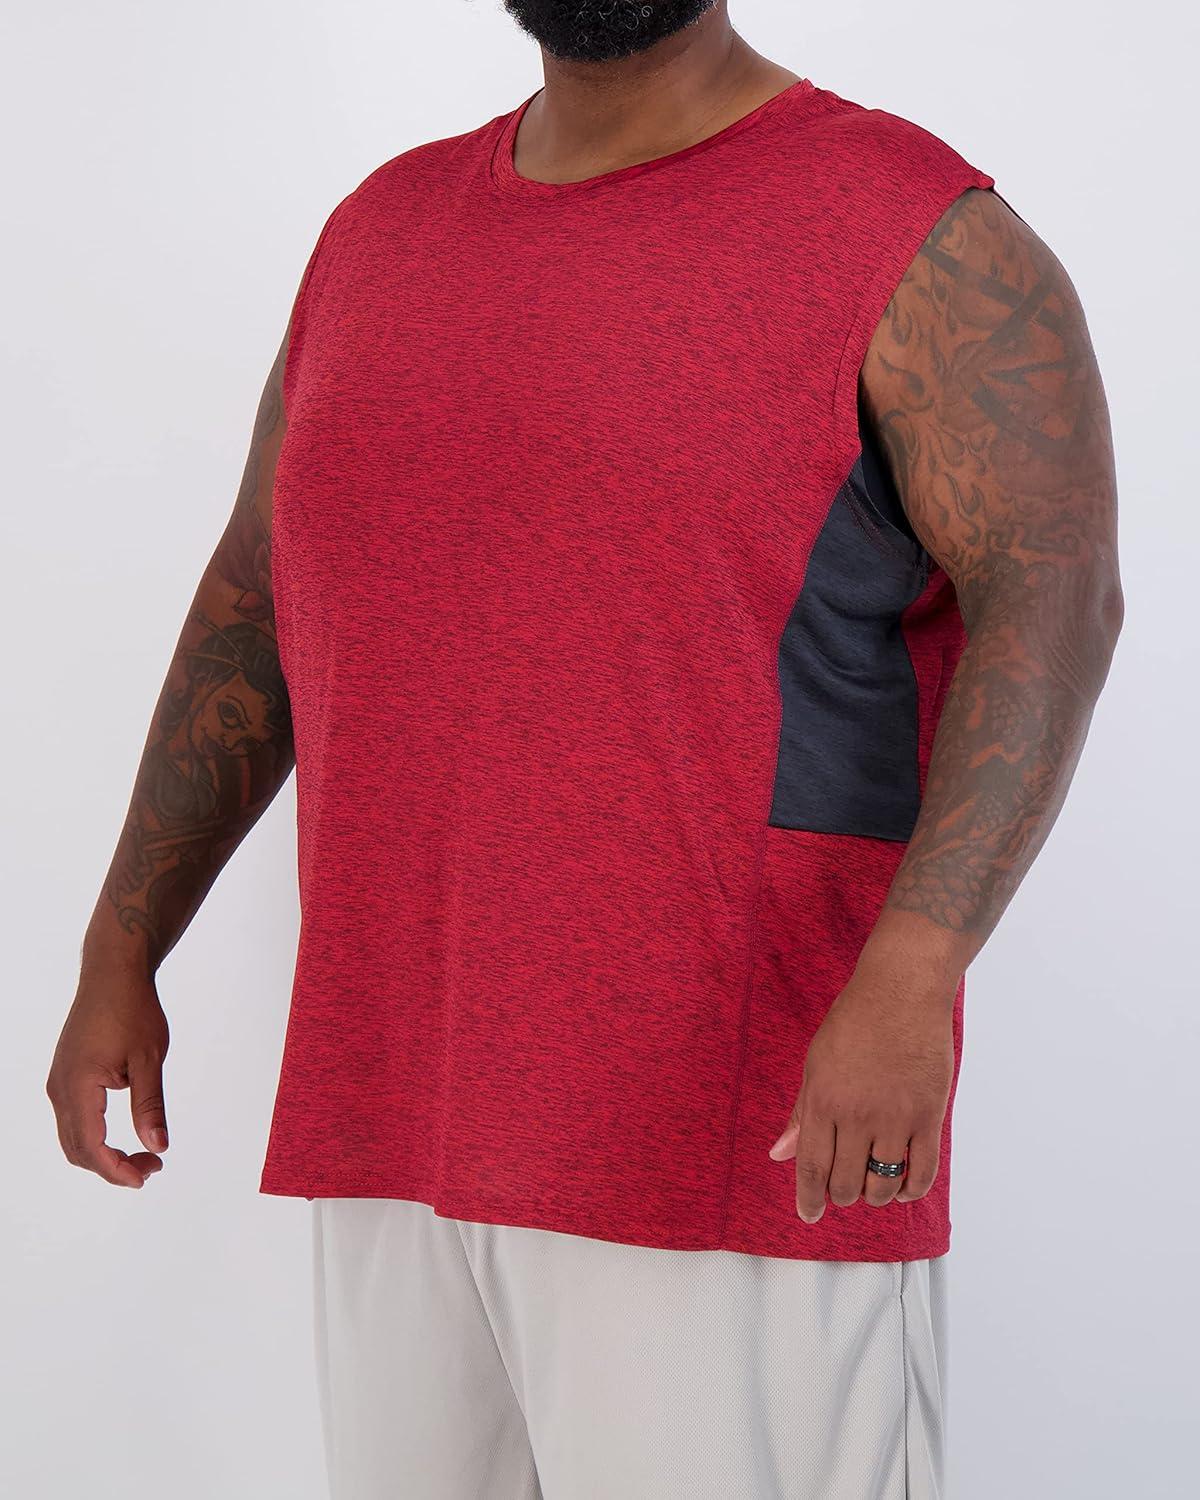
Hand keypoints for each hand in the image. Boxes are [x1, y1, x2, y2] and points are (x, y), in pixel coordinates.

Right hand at [46, 964, 169, 1188]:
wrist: (113, 973)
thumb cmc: (132, 1009)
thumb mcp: (148, 1059)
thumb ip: (150, 1106)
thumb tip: (158, 1146)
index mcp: (78, 1086)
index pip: (91, 1146)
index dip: (116, 1170)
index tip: (146, 1176)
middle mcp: (60, 1088)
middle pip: (77, 1149)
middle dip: (112, 1166)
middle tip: (151, 1167)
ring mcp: (59, 1081)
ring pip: (73, 1137)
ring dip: (103, 1153)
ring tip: (143, 1154)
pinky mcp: (66, 1075)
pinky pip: (73, 1119)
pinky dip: (95, 1136)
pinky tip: (124, 1133)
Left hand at [768, 964, 954, 1222]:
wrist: (901, 992)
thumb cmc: (853, 1022)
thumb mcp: (815, 1063)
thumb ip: (802, 1113)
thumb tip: (779, 1154)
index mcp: (823, 1101)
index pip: (812, 1168)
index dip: (809, 1199)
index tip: (809, 1215)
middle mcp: (857, 1115)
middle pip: (846, 1183)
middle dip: (841, 1195)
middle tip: (843, 1187)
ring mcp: (895, 1117)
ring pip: (882, 1184)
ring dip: (874, 1194)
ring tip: (871, 1183)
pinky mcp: (929, 1116)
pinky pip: (922, 1172)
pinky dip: (911, 1189)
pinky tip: (903, 1186)